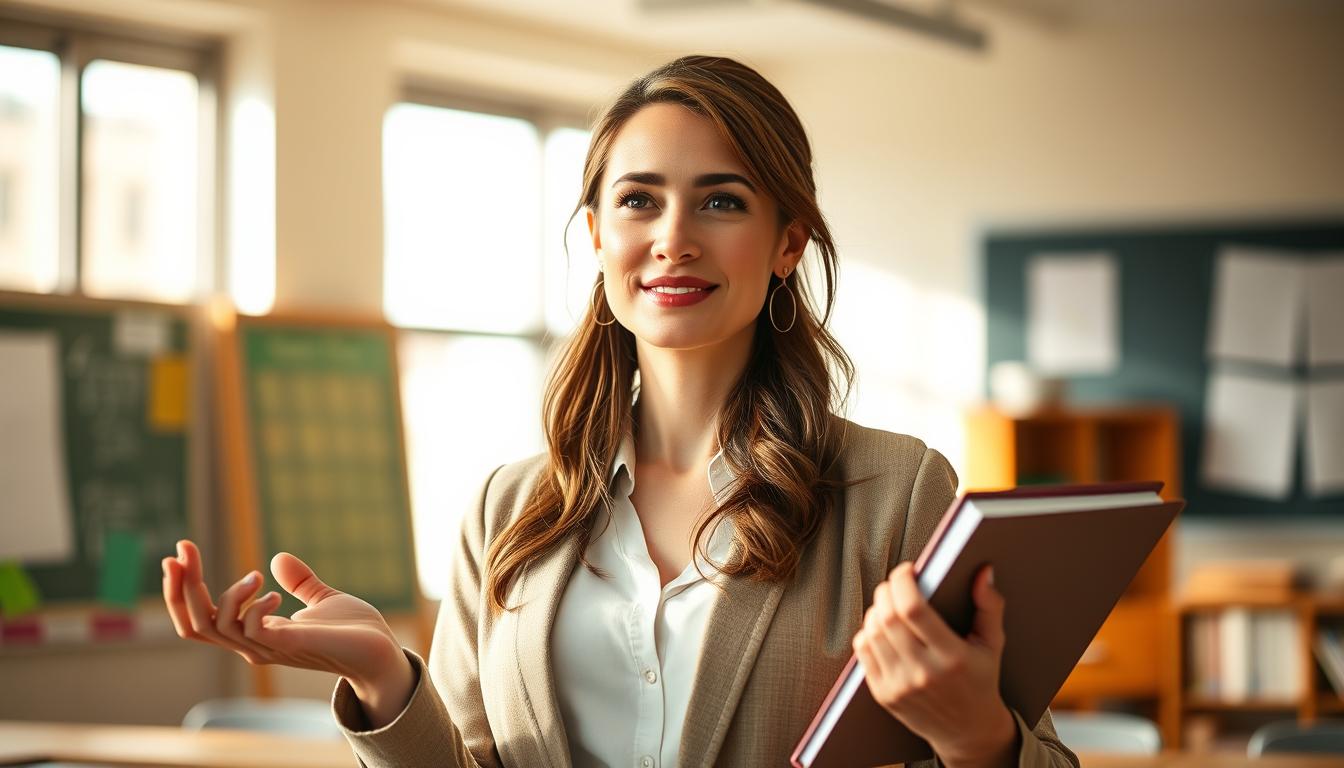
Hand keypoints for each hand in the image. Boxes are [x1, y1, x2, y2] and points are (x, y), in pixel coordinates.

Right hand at [161, 540, 413, 723]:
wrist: (383, 652)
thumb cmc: (353, 631)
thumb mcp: (322, 599)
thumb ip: (300, 582)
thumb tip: (278, 558)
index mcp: (255, 634)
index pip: (200, 619)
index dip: (182, 591)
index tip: (179, 554)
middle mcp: (254, 645)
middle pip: (195, 625)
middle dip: (181, 588)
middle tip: (180, 551)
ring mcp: (271, 648)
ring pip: (216, 629)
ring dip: (224, 595)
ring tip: (252, 575)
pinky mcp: (293, 645)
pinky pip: (254, 632)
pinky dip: (254, 608)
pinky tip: (272, 592)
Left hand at [852, 563, 1018, 767]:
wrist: (968, 731)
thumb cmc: (981, 681)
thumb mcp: (992, 644)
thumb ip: (990, 606)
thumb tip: (983, 571)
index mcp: (952, 658)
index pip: (913, 609)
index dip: (903, 581)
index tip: (907, 570)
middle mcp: (923, 673)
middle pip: (888, 617)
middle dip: (887, 590)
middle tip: (896, 583)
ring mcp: (900, 686)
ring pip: (872, 632)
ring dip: (876, 609)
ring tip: (890, 603)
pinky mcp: (883, 695)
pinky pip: (863, 652)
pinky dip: (867, 632)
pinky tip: (881, 627)